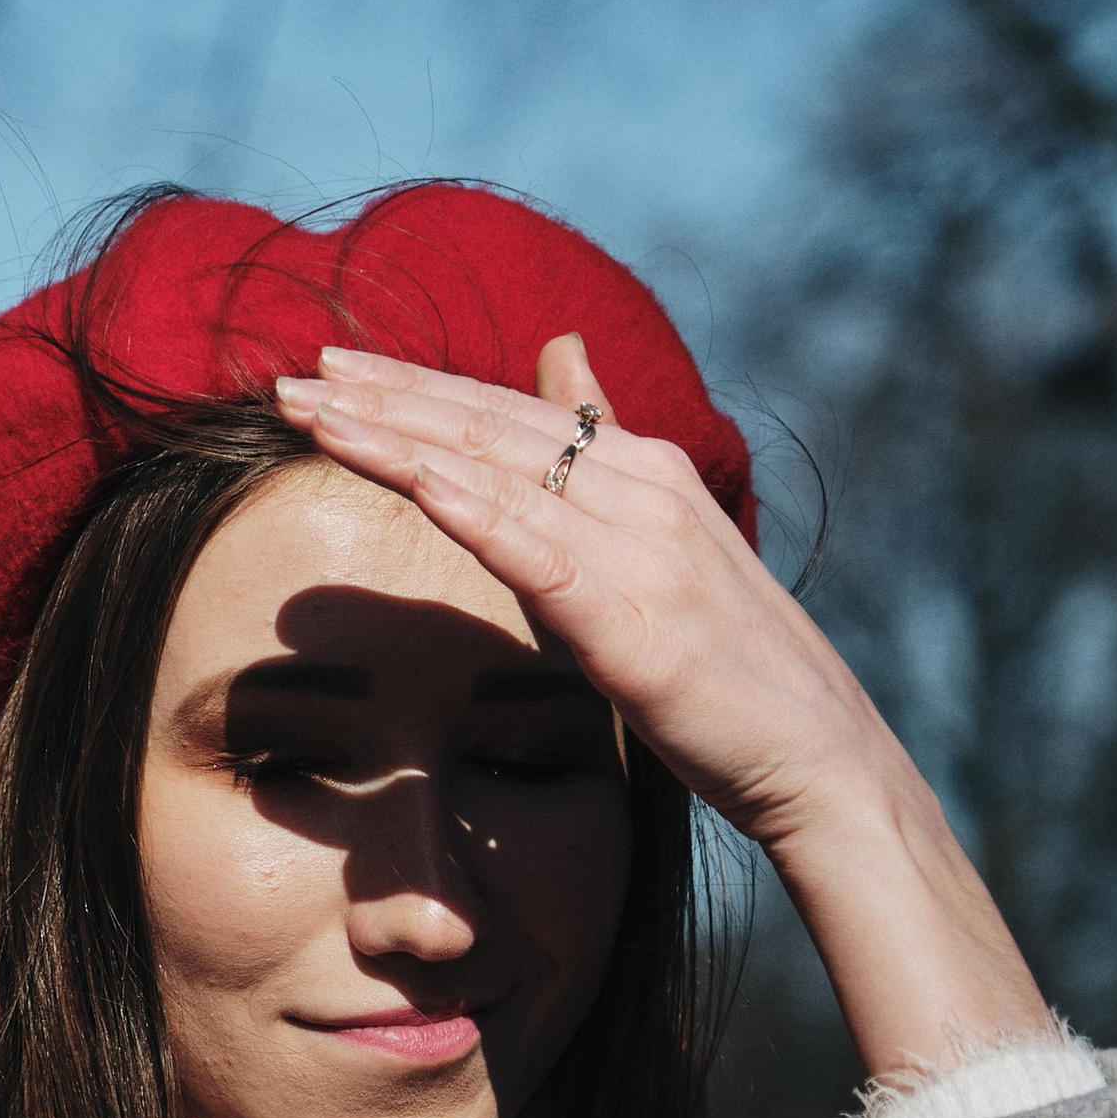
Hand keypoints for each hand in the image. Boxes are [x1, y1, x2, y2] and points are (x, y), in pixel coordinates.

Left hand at [272, 333, 1050, 1089]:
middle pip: (490, 428)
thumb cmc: (733, 668)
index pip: (507, 412)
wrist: (823, 761)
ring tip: (318, 414)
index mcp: (645, 472)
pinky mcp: (636, 624)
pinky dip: (478, 512)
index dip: (415, 385)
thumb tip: (562, 356)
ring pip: (500, 475)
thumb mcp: (661, 544)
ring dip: (400, 440)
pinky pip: (542, 555)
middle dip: (384, 399)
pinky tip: (417, 483)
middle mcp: (644, 492)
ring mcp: (643, 553)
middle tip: (293, 375)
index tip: (330, 365)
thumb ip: (602, 456)